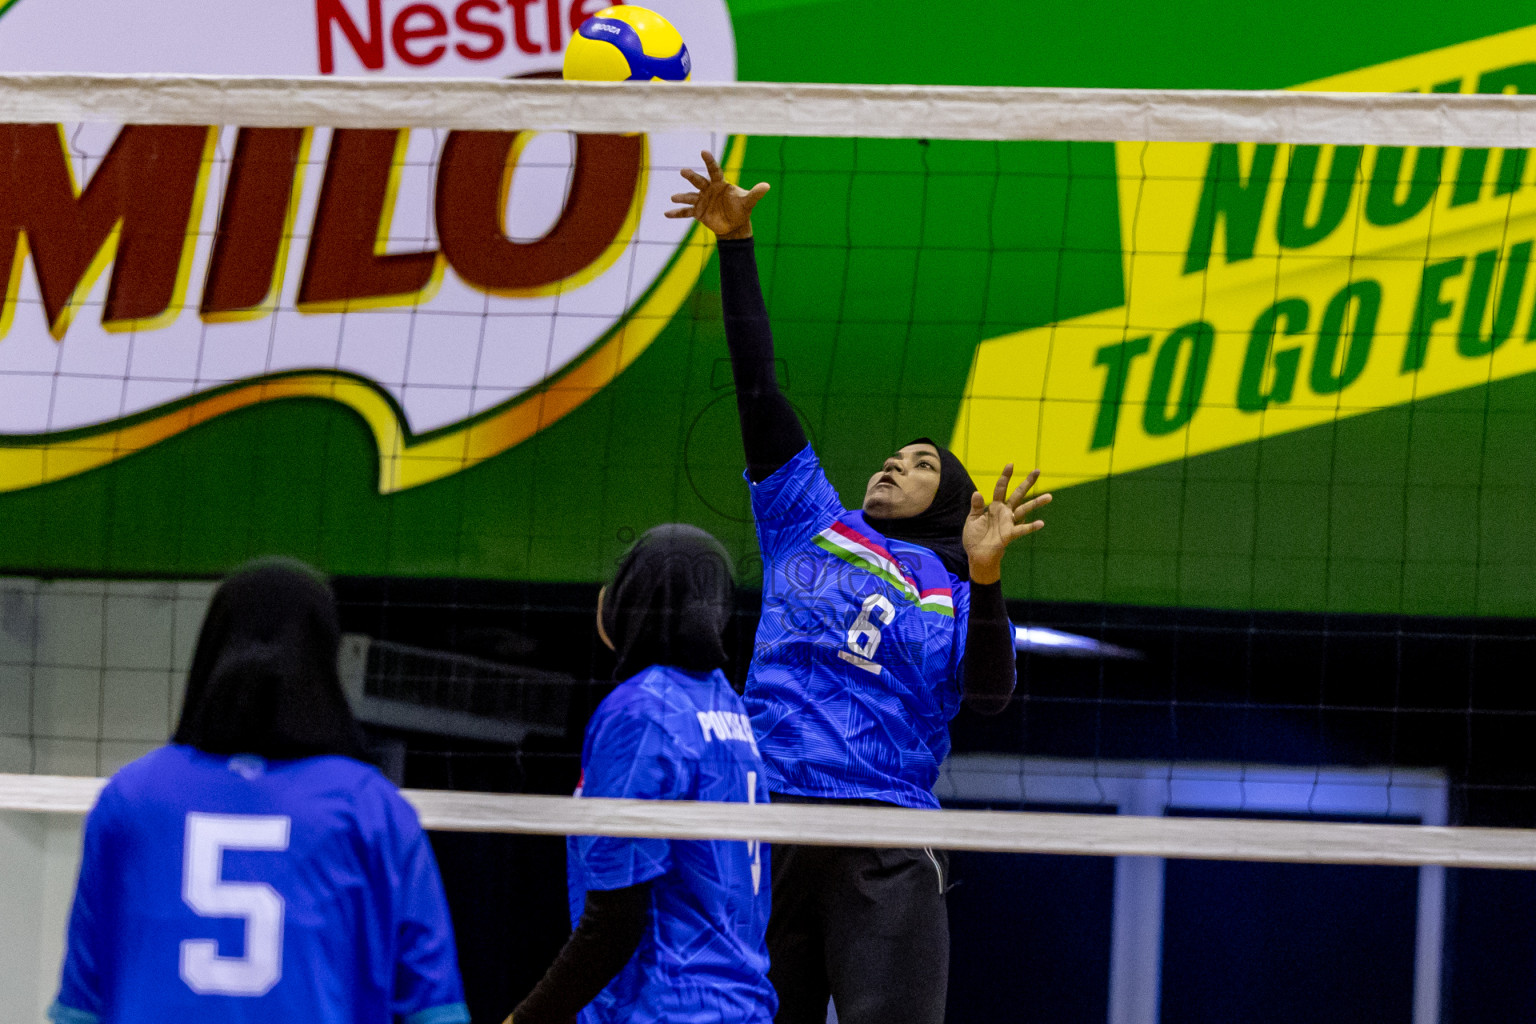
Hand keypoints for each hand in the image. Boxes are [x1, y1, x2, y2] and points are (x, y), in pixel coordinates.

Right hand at [665, 150, 769, 239]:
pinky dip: (676, 213)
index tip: (704, 151)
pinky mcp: (698, 212)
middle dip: (691, 177)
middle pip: (699, 181)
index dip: (709, 161)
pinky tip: (666, 214)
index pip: (714, 170)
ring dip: (682, 197)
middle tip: (684, 171)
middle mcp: (708, 190)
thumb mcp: (748, 202)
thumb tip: (767, 186)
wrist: (734, 225)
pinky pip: (686, 212)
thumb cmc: (741, 209)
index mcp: (720, 184)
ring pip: (690, 196)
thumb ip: (755, 193)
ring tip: (674, 197)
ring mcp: (702, 200)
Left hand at [962, 465, 1050, 584]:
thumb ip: (975, 506)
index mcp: (995, 506)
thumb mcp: (972, 519)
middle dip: (1027, 483)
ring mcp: (1008, 522)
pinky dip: (1031, 527)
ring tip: (1049, 496)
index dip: (1005, 476)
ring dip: (1036, 503)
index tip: (1011, 464)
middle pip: (1018, 494)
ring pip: (1025, 510)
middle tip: (1038, 471)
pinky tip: (1041, 523)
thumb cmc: (975, 537)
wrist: (977, 555)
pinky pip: (1021, 530)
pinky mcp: (1009, 534)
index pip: (1001, 488)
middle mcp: (1005, 512)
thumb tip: (977, 492)